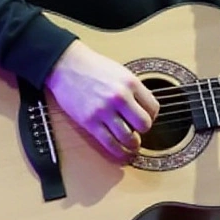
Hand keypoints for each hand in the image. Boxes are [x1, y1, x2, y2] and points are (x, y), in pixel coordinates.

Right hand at [44, 40, 158, 162]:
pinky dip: (118, 152)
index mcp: (130, 83)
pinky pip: (109, 143)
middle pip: (144, 124)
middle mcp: (119, 97)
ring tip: (132, 144)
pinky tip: (122, 153)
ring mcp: (104, 111)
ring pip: (128, 138)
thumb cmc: (93, 67)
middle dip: (143, 130)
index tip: (146, 118)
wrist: (66, 65)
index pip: (153, 108)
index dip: (152, 116)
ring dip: (133, 144)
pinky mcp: (89, 122)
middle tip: (138, 130)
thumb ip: (134, 90)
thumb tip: (146, 109)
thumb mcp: (121, 72)